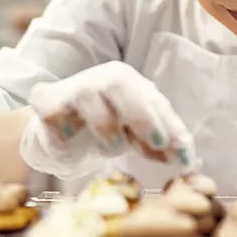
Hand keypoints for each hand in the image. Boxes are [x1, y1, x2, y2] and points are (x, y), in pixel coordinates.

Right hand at [28, 61, 197, 167]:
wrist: (59, 137)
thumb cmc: (105, 131)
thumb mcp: (137, 136)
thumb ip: (161, 143)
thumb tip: (188, 158)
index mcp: (128, 81)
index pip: (153, 99)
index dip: (170, 125)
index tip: (185, 154)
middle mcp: (101, 78)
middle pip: (122, 86)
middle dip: (144, 117)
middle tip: (159, 145)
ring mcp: (73, 89)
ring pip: (92, 101)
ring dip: (108, 130)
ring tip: (111, 148)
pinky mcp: (48, 104)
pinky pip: (59, 119)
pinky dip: (68, 133)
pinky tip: (71, 138)